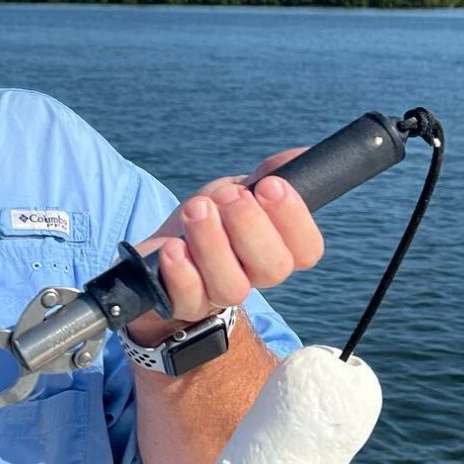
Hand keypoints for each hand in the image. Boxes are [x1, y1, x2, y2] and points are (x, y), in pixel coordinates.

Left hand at [125, 148, 324, 346]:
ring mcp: (218, 297)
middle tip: (228, 196)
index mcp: (276, 250)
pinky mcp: (183, 306)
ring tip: (196, 210)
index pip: (307, 249)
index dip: (294, 218)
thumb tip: (300, 156)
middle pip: (273, 268)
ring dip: (213, 243)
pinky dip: (181, 271)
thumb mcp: (236, 191)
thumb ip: (267, 174)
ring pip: (232, 287)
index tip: (271, 185)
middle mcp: (253, 278)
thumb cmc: (206, 221)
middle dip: (250, 225)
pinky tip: (173, 247)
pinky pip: (189, 298)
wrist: (156, 253)